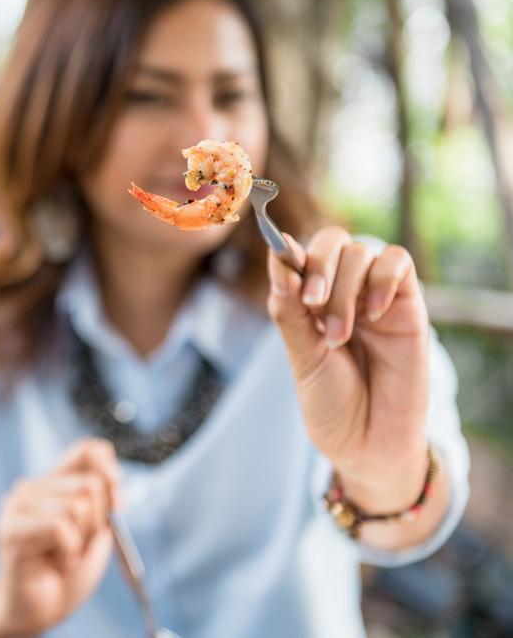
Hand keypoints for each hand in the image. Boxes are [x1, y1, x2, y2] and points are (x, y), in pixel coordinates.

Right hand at [0, 439, 120, 635]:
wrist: (39, 611)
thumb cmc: (66, 573)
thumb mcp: (95, 532)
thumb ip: (102, 501)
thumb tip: (109, 480)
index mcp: (53, 483)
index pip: (87, 450)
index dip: (110, 472)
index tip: (117, 503)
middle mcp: (32, 487)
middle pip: (90, 485)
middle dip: (97, 523)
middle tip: (77, 546)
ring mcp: (17, 506)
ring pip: (76, 506)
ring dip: (80, 542)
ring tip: (63, 556)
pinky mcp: (9, 529)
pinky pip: (59, 528)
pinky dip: (68, 553)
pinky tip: (57, 563)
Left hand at [266, 227, 428, 504]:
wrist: (368, 441)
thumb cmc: (331, 401)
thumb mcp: (301, 355)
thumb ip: (290, 308)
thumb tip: (277, 254)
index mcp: (308, 301)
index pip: (300, 254)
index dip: (290, 252)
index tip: (282, 261)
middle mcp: (341, 292)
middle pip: (332, 241)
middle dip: (318, 266)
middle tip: (311, 304)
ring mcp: (374, 297)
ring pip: (361, 252)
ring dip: (344, 289)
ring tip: (338, 336)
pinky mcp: (407, 306)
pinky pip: (399, 262)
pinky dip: (382, 279)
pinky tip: (372, 314)